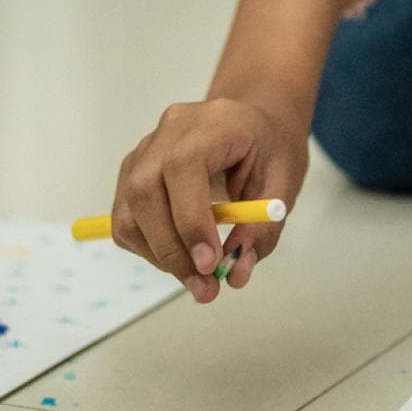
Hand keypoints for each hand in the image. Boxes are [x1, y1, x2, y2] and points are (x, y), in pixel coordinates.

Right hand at [111, 98, 307, 303]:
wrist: (254, 124)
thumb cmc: (270, 149)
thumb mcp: (284, 185)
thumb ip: (262, 229)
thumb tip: (234, 273)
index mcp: (213, 123)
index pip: (183, 166)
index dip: (190, 219)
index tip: (210, 264)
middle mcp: (170, 130)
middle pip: (145, 190)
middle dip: (171, 249)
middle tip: (204, 287)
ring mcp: (146, 149)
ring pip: (130, 211)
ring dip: (158, 255)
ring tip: (197, 278)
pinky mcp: (132, 171)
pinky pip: (126, 218)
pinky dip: (148, 247)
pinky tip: (181, 253)